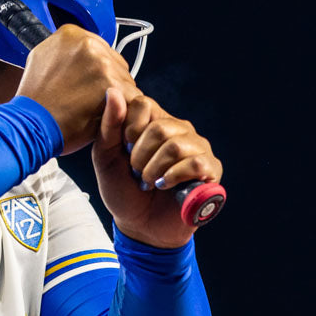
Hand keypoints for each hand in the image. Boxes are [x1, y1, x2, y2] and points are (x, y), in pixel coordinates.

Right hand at [16, 25, 139, 153]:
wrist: (31, 123)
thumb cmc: (35, 100)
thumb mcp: (40, 59)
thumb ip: (63, 51)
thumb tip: (76, 53)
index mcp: (70, 34)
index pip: (99, 48)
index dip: (96, 70)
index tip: (87, 82)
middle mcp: (88, 44)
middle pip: (115, 62)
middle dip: (107, 81)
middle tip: (89, 99)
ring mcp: (102, 64)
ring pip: (125, 80)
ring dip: (117, 96)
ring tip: (93, 109)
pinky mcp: (113, 86)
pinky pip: (132, 97)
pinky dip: (124, 109)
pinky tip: (108, 116)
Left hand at [92, 89, 222, 247]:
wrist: (139, 225)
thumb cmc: (123, 189)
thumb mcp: (105, 157)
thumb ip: (109, 125)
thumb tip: (113, 91)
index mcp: (154, 121)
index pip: (143, 104)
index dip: (128, 129)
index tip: (123, 150)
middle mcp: (178, 129)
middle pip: (160, 126)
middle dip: (140, 155)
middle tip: (136, 172)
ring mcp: (197, 148)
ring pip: (176, 145)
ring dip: (155, 169)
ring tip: (149, 181)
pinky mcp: (211, 169)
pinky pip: (195, 164)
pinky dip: (173, 178)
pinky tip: (165, 186)